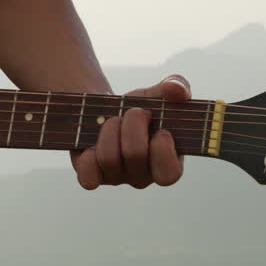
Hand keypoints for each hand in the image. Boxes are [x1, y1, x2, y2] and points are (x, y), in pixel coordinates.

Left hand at [70, 75, 190, 189]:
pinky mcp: (92, 177)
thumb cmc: (141, 107)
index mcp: (167, 164)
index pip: (168, 175)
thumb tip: (178, 90)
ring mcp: (116, 179)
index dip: (163, 152)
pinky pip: (88, 178)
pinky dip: (87, 158)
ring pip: (109, 159)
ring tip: (113, 120)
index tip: (161, 130)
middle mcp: (142, 177)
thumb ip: (176, 86)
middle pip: (135, 155)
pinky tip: (91, 145)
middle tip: (133, 112)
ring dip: (109, 130)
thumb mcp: (159, 93)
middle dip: (132, 124)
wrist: (108, 111)